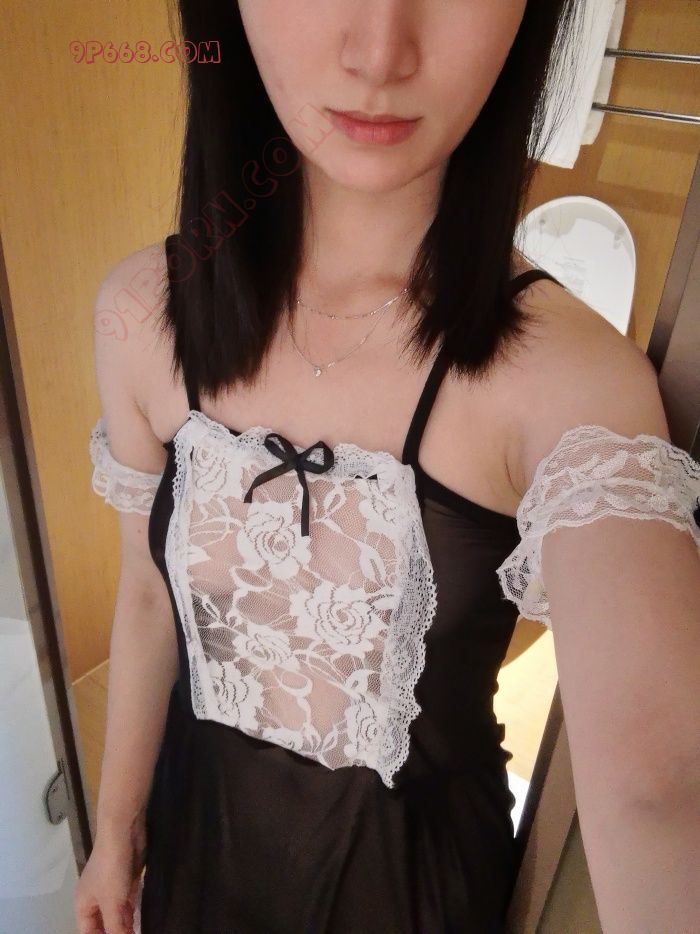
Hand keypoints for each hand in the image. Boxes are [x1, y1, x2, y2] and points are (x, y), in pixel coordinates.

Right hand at [74, 819, 145, 933]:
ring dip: (126, 925)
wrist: (124, 833)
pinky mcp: (128, 880)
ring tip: (137, 933)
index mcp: (84, 905)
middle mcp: (96, 899)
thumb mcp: (112, 902)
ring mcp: (112, 889)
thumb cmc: (111, 869)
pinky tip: (141, 923)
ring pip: (117, 914)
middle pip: (103, 924)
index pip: (88, 931)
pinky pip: (129, 903)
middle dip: (114, 933)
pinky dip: (133, 914)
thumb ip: (116, 927)